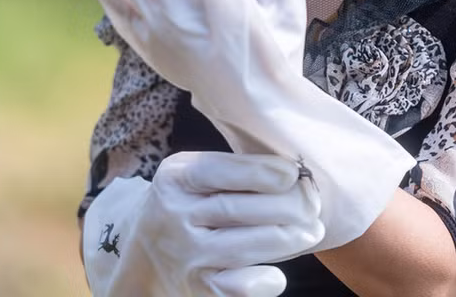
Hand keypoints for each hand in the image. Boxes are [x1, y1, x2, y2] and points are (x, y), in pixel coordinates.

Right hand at [82, 151, 322, 296]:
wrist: (143, 255)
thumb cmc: (189, 205)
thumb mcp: (194, 176)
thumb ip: (234, 172)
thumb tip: (296, 174)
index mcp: (175, 178)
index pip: (218, 170)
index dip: (260, 172)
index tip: (293, 173)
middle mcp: (174, 216)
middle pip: (235, 209)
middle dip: (285, 206)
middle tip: (313, 204)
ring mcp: (185, 255)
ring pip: (242, 247)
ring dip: (286, 240)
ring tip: (312, 230)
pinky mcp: (197, 287)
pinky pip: (236, 287)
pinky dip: (264, 280)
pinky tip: (278, 273)